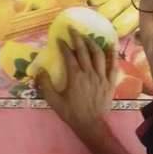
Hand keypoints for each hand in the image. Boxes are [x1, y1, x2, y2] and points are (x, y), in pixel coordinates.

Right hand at [36, 27, 117, 142]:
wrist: (91, 124)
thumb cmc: (71, 113)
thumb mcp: (54, 100)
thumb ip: (45, 84)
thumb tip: (39, 70)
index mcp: (75, 76)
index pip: (69, 55)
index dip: (63, 45)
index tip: (59, 39)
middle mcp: (89, 73)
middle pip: (84, 50)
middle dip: (77, 37)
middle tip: (72, 28)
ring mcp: (102, 77)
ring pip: (98, 54)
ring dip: (92, 43)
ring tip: (87, 36)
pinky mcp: (110, 82)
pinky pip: (113, 66)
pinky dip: (112, 55)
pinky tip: (111, 46)